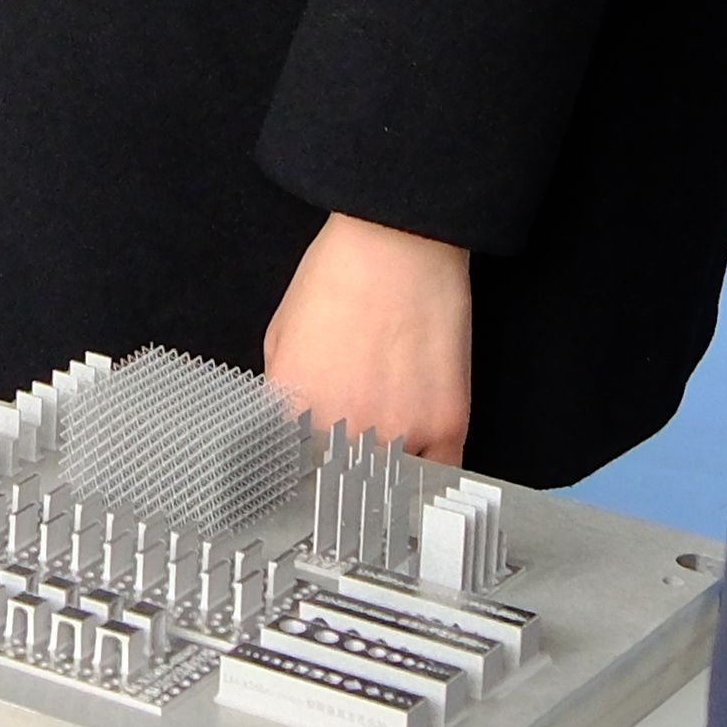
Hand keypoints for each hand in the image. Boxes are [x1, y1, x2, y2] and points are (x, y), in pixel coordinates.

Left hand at [262, 212, 475, 459]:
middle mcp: (341, 430)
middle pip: (341, 481)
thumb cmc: (339, 276)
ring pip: (388, 483)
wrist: (396, 243)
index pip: (292, 470)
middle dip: (342, 466)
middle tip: (353, 444)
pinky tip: (418, 451)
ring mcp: (396, 433)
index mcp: (294, 412)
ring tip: (387, 435)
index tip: (312, 464)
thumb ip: (285, 394)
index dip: (304, 466)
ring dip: (385, 469)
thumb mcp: (281, 337)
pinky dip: (427, 468)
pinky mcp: (444, 426)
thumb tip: (294, 427)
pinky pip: (437, 475)